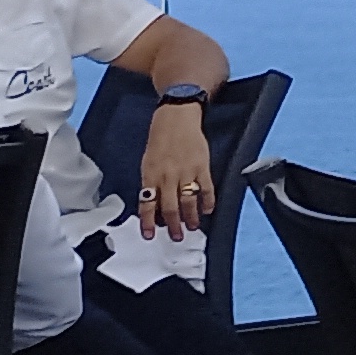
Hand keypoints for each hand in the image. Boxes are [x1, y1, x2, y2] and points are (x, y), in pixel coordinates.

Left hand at [136, 109, 213, 237]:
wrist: (176, 119)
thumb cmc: (160, 139)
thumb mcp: (148, 162)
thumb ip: (151, 183)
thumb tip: (154, 205)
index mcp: (151, 175)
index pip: (147, 204)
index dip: (148, 222)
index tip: (149, 235)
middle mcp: (168, 176)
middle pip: (170, 208)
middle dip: (173, 225)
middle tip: (176, 236)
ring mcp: (186, 172)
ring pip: (188, 202)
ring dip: (191, 217)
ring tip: (193, 226)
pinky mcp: (202, 167)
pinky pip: (206, 189)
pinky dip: (208, 202)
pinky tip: (207, 209)